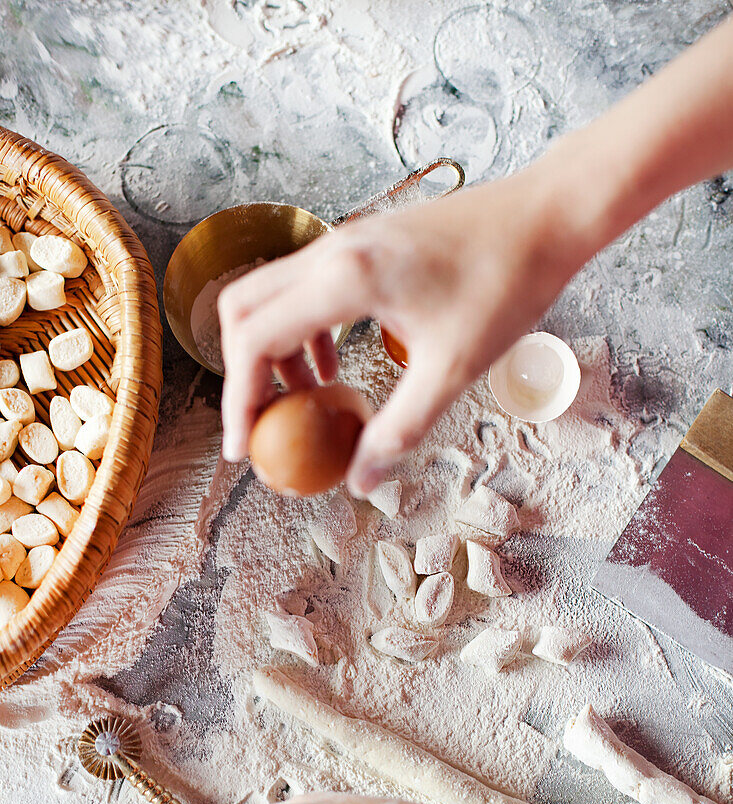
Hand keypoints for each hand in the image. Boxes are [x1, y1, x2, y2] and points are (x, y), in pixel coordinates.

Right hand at [217, 161, 582, 493]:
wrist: (544, 217)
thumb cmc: (506, 286)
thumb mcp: (452, 371)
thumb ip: (398, 429)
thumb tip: (358, 482)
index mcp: (345, 278)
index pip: (254, 339)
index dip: (239, 400)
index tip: (243, 448)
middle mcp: (332, 251)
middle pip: (243, 310)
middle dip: (243, 373)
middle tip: (264, 423)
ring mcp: (345, 240)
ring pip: (271, 295)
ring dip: (272, 350)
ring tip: (306, 399)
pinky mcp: (363, 242)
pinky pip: (305, 287)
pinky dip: (302, 330)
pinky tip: (335, 365)